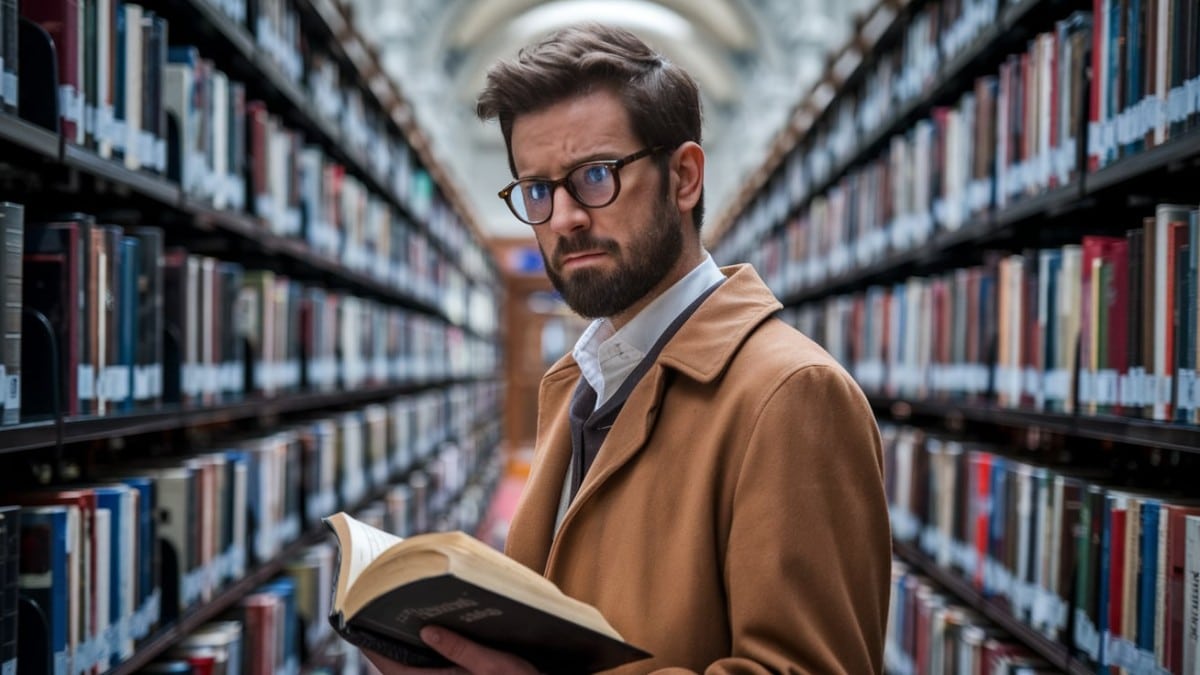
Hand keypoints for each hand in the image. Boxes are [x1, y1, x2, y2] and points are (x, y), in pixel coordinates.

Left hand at [362, 627, 540, 674]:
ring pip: (413, 666)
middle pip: (399, 666)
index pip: (392, 669)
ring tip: (401, 610)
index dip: (373, 647)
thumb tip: (427, 631)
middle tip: (380, 605)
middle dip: (388, 638)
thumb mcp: (493, 665)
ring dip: (407, 642)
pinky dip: (425, 648)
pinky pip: (428, 667)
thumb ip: (460, 649)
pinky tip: (430, 626)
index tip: (357, 621)